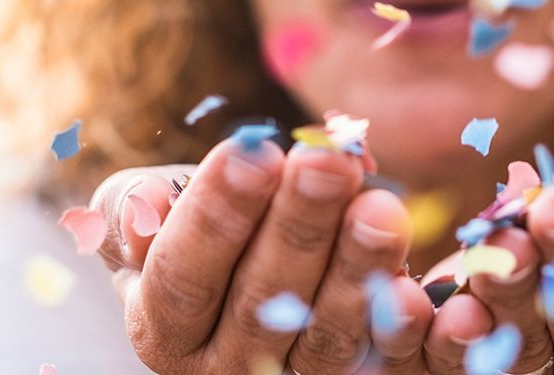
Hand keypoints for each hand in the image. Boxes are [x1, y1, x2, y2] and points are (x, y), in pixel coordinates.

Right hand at [89, 136, 433, 373]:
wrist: (248, 263)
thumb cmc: (191, 227)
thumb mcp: (144, 211)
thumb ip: (135, 206)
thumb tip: (148, 203)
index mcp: (162, 329)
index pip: (183, 275)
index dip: (215, 216)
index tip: (254, 152)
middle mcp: (223, 368)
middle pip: (261, 302)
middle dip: (298, 226)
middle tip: (329, 162)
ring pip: (327, 334)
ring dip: (357, 268)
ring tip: (381, 205)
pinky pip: (382, 360)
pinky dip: (402, 324)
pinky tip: (418, 282)